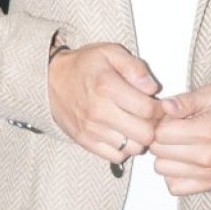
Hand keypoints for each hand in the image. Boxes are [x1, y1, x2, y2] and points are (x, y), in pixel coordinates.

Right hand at [48, 43, 161, 163]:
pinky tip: (122, 133)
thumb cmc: (84, 65)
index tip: (158, 104)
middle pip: (144, 133)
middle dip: (153, 125)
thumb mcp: (110, 52)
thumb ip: (134, 68)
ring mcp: (92, 130)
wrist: (51, 80)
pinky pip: (117, 157)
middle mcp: (99, 112)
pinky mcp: (86, 142)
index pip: (148, 109)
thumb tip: (152, 88)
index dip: (159, 108)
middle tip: (149, 116)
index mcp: (107, 86)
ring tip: (136, 124)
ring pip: (133, 148)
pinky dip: (124, 148)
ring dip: (139, 138)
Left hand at [150, 85, 210, 194]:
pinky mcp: (210, 184)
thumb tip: (164, 107)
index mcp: (205, 132)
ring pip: (163, 170)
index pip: (161, 134)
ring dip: (165, 157)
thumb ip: (185, 100)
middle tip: (174, 130)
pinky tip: (182, 161)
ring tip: (179, 145)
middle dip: (161, 139)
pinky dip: (173, 175)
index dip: (160, 123)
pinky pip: (175, 187)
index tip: (170, 118)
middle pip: (159, 152)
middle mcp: (206, 156)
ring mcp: (208, 173)